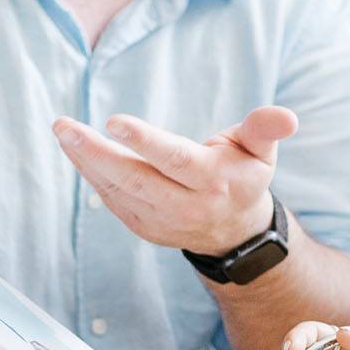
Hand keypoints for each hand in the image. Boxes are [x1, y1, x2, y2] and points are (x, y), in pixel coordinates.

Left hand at [53, 106, 297, 256]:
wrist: (236, 233)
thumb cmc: (244, 175)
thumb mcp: (261, 151)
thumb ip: (266, 129)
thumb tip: (286, 116)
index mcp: (215, 181)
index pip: (175, 160)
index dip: (145, 141)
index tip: (114, 121)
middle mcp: (187, 205)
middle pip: (136, 179)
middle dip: (97, 153)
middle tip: (66, 127)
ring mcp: (163, 221)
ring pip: (118, 191)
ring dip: (86, 162)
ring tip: (63, 132)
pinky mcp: (145, 227)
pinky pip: (113, 200)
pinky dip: (92, 176)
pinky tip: (76, 151)